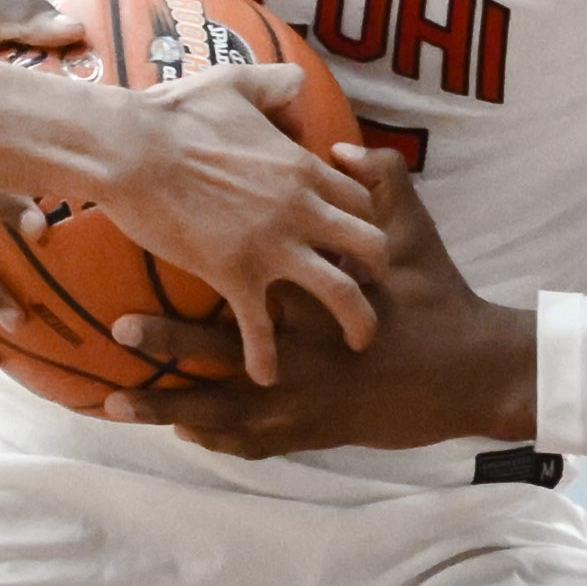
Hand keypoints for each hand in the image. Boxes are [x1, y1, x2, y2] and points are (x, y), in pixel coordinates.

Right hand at [73, 57, 383, 380]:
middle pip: (371, 246)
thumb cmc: (175, 114)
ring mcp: (272, 245)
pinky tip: (266, 375)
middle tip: (373, 289)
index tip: (356, 238)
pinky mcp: (235, 275)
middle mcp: (302, 209)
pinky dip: (267, 356)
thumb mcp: (235, 83)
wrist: (130, 150)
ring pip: (341, 293)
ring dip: (357, 321)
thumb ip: (275, 84)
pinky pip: (262, 328)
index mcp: (303, 168)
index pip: (361, 199)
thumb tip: (297, 84)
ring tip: (358, 342)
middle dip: (380, 270)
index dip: (365, 220)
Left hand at [103, 152, 521, 454]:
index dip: (203, 256)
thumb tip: (340, 144)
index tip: (156, 235)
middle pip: (221, 350)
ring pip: (224, 408)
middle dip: (166, 343)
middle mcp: (303, 351)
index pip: (250, 275)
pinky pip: (255, 441)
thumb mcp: (416, 231)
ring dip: (168, 407)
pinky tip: (184, 432)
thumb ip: (381, 179)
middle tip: (118, 330)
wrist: (471, 374)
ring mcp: (305, 399)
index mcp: (317, 297)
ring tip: (115, 404)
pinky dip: (219, 437)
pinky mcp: (314, 432)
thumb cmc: (440, 298)